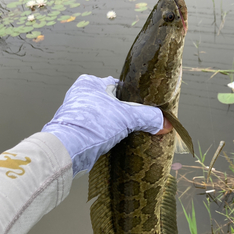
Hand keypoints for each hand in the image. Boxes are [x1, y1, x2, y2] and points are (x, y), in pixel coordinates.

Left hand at [41, 75, 170, 176]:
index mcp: (90, 83)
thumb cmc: (92, 125)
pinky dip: (107, 136)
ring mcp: (77, 114)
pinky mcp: (76, 131)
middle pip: (113, 103)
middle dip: (125, 114)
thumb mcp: (126, 117)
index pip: (119, 86)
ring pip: (105, 118)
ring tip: (131, 133)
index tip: (147, 107)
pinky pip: (98, 131)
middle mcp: (81, 95)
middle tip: (141, 122)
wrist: (67, 150)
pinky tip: (117, 143)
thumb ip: (147, 117)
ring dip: (115, 126)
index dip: (134, 97)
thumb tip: (165, 122)